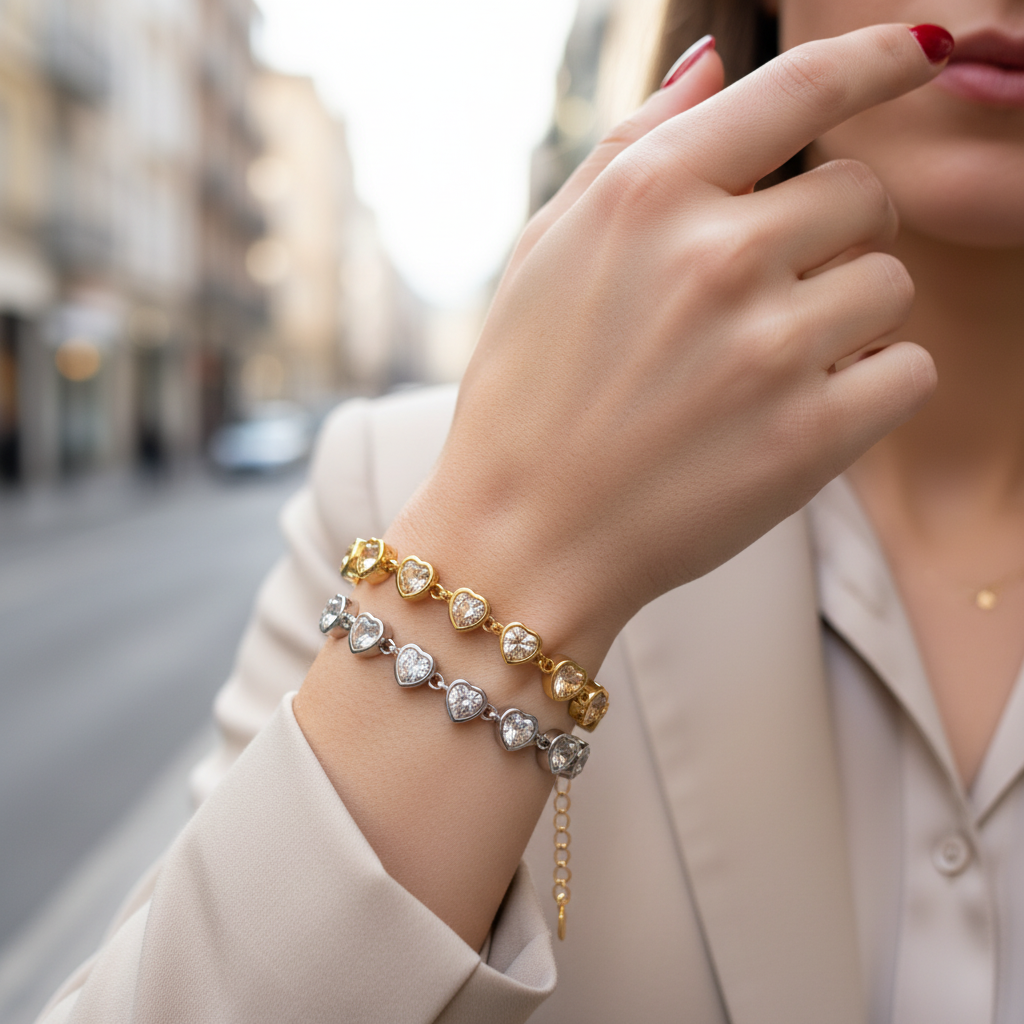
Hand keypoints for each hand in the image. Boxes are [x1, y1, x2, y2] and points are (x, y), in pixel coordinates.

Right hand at [392, 24, 944, 668]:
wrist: (523, 537)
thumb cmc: (524, 395)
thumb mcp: (545, 252)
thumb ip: (633, 147)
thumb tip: (715, 64)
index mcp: (649, 197)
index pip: (804, 88)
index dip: (881, 58)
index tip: (920, 51)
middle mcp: (715, 258)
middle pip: (864, 195)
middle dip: (833, 235)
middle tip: (771, 292)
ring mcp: (768, 349)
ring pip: (891, 284)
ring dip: (847, 318)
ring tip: (768, 366)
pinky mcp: (811, 436)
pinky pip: (909, 370)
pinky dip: (870, 387)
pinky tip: (798, 410)